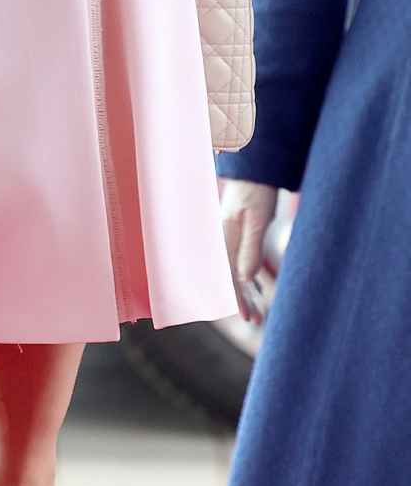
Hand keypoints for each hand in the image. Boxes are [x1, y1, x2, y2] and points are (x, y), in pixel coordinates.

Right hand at [221, 179, 278, 317]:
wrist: (257, 164)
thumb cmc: (257, 189)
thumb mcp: (256, 219)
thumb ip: (250, 248)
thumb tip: (245, 278)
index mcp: (225, 235)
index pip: (228, 274)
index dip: (236, 297)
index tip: (245, 316)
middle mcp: (227, 237)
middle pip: (231, 275)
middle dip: (242, 299)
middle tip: (255, 321)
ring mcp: (234, 233)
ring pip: (239, 269)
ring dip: (248, 290)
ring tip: (259, 311)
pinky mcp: (244, 230)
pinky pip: (245, 259)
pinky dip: (251, 276)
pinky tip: (257, 286)